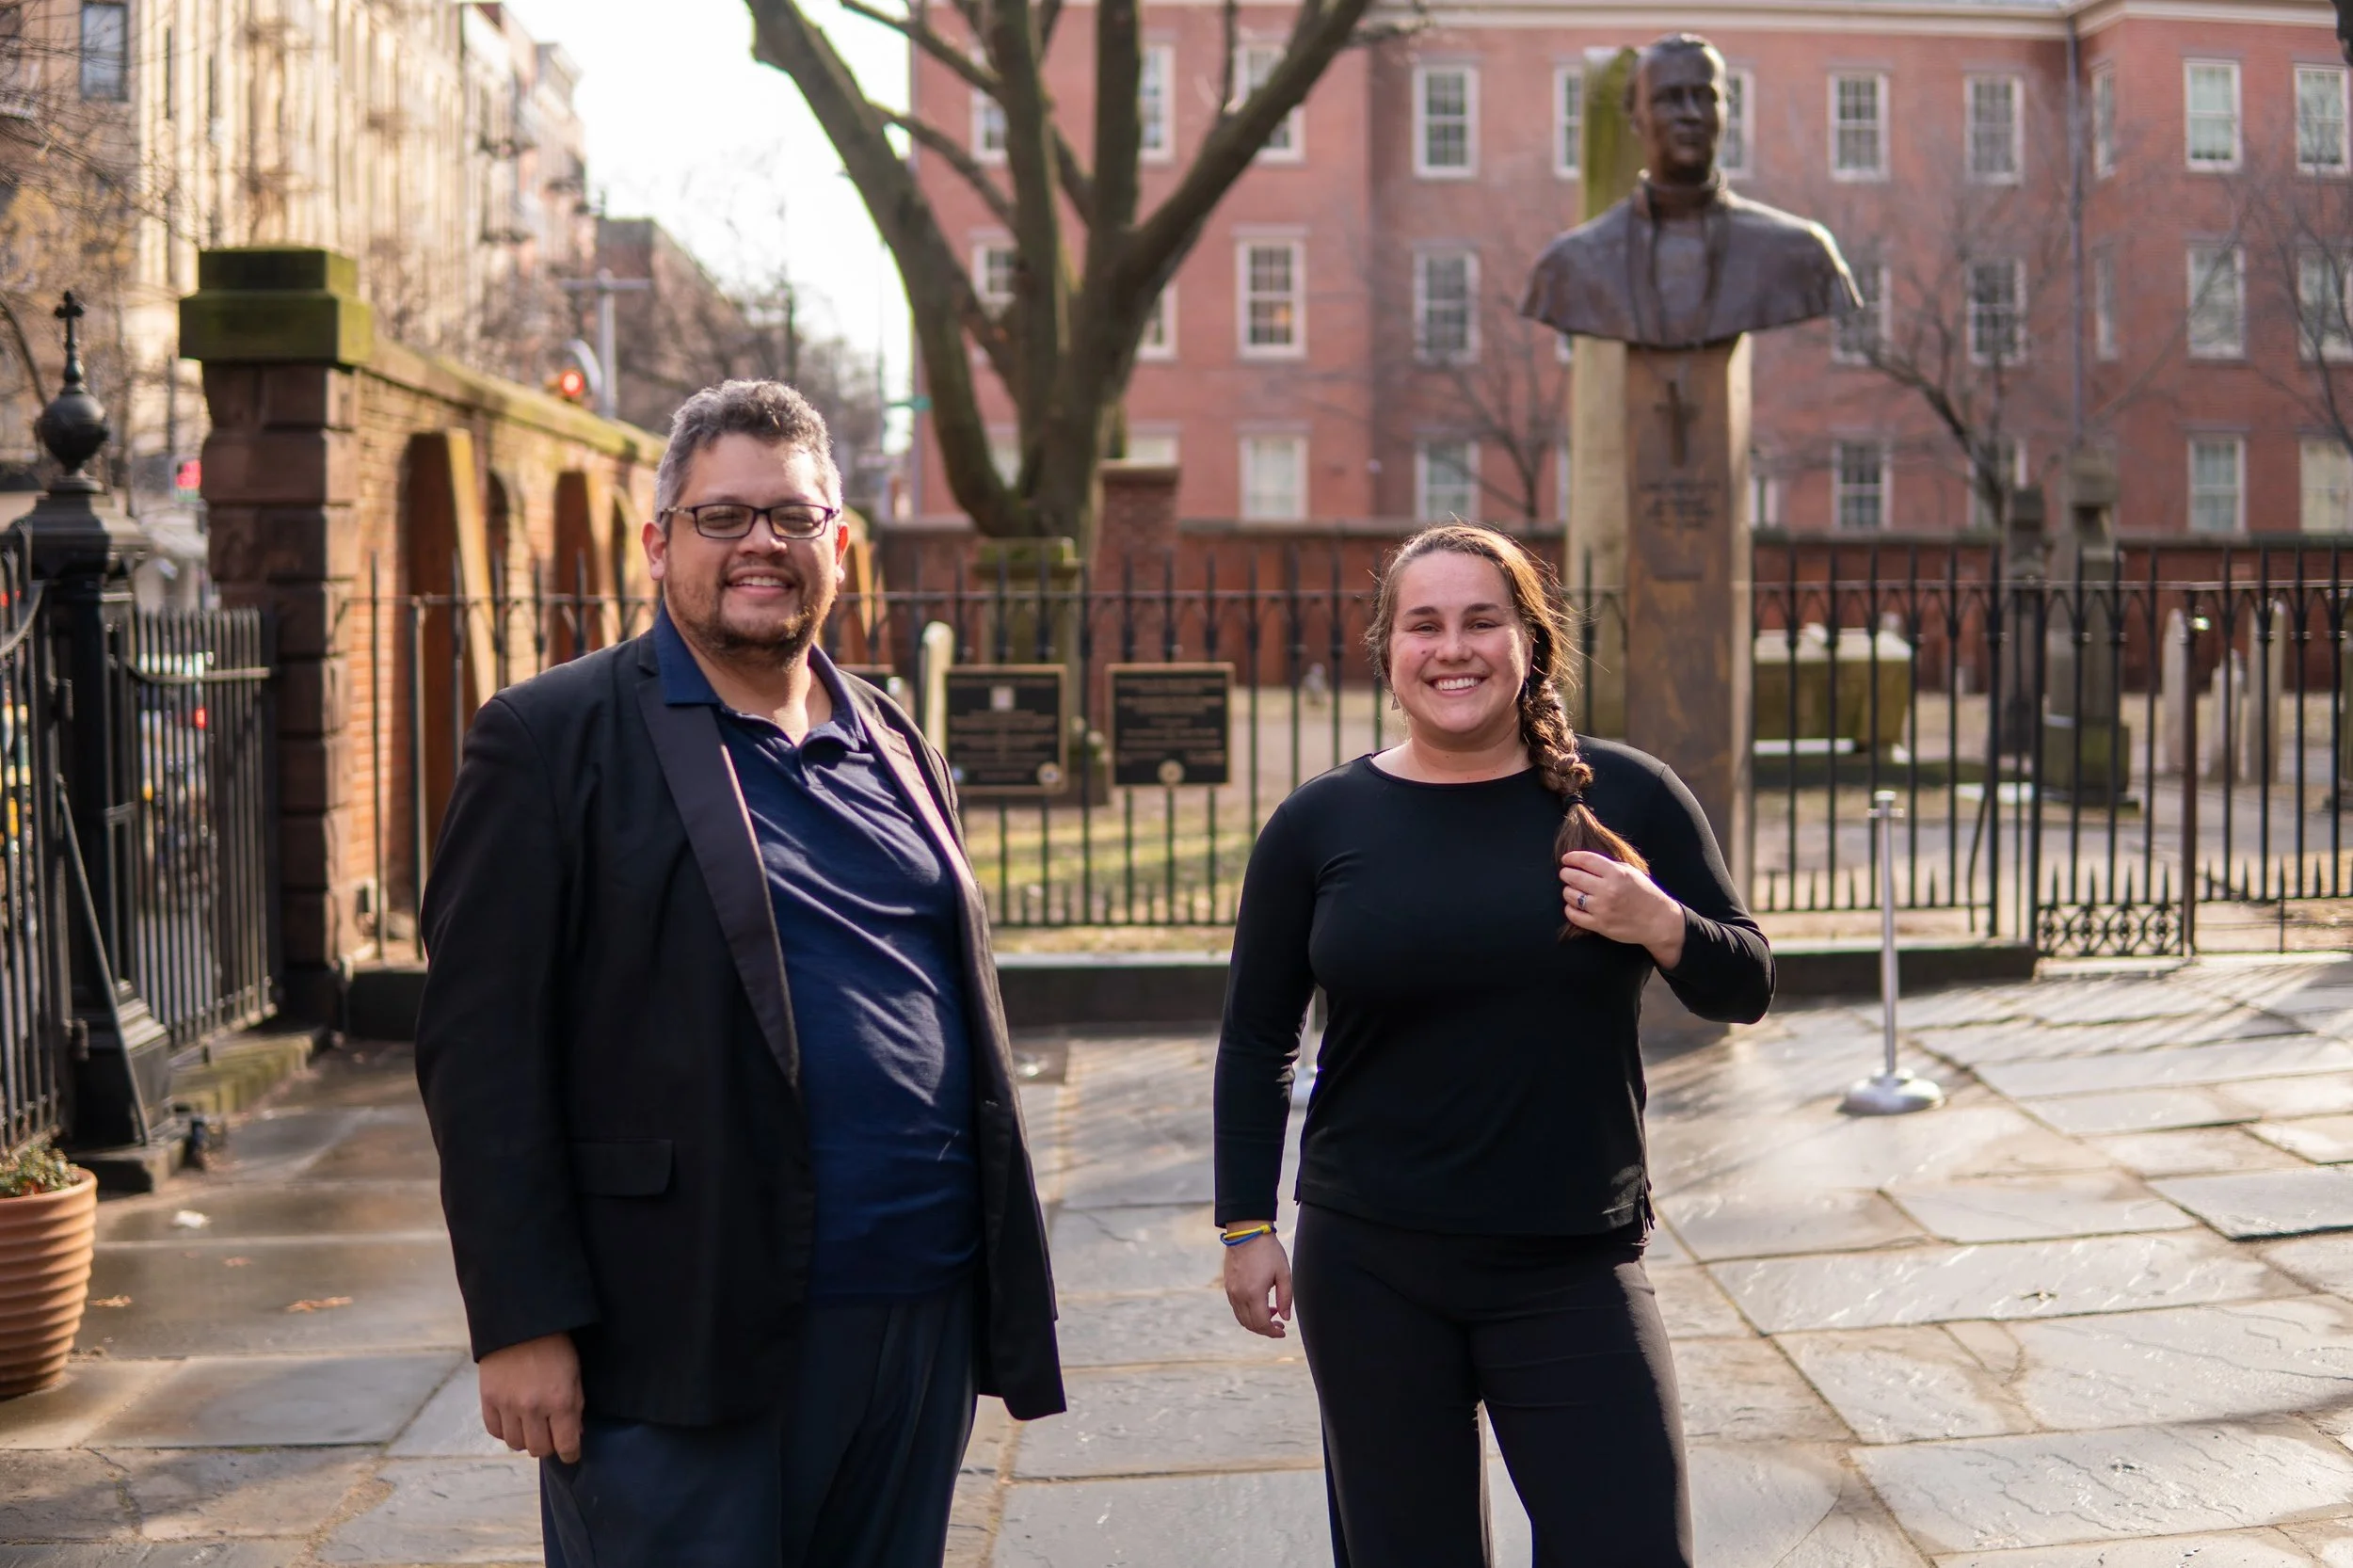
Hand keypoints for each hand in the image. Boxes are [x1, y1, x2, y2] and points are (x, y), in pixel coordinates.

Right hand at [478, 1332, 583, 1461]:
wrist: (520, 1323)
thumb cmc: (555, 1346)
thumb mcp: (574, 1374)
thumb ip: (575, 1406)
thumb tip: (574, 1434)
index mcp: (560, 1401)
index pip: (566, 1445)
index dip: (570, 1454)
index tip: (571, 1454)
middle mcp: (533, 1408)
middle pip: (539, 1449)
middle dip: (548, 1446)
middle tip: (551, 1436)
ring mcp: (507, 1405)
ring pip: (515, 1444)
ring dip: (525, 1439)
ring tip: (531, 1427)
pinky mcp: (487, 1400)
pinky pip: (495, 1431)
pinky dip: (505, 1430)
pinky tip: (513, 1420)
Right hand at [1222, 1231, 1293, 1338]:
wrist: (1246, 1231)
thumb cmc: (1268, 1250)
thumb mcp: (1283, 1273)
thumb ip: (1286, 1298)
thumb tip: (1285, 1318)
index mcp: (1254, 1294)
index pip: (1262, 1324)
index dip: (1273, 1332)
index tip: (1283, 1331)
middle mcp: (1239, 1295)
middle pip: (1250, 1325)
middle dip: (1265, 1330)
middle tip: (1279, 1324)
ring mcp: (1231, 1291)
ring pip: (1242, 1318)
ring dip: (1256, 1322)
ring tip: (1271, 1313)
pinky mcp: (1228, 1286)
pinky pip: (1236, 1308)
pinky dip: (1247, 1313)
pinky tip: (1260, 1304)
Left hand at [1561, 850, 1686, 968]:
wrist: (1658, 921)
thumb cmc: (1645, 894)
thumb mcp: (1631, 872)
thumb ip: (1609, 866)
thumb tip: (1584, 862)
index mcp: (1617, 874)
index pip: (1586, 860)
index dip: (1572, 858)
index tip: (1566, 859)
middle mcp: (1608, 890)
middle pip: (1573, 877)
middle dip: (1566, 874)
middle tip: (1566, 874)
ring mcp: (1602, 909)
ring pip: (1570, 895)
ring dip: (1568, 891)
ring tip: (1573, 890)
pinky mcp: (1600, 925)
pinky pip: (1573, 915)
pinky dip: (1570, 909)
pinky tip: (1575, 905)